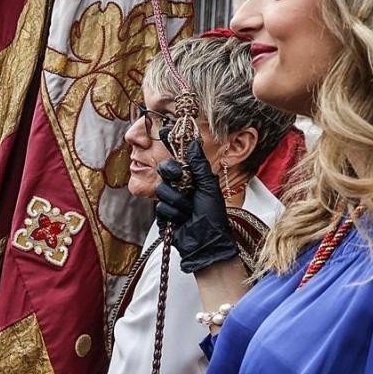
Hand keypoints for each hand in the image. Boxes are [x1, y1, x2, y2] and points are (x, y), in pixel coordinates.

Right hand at [155, 139, 239, 273]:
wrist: (205, 241)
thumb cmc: (212, 216)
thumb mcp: (209, 187)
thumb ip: (199, 165)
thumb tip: (194, 143)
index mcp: (191, 178)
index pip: (177, 159)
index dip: (171, 146)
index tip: (165, 131)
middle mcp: (179, 187)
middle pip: (164, 171)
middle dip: (173, 175)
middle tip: (180, 180)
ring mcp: (169, 201)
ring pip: (161, 190)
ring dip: (177, 201)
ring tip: (189, 211)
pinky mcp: (162, 215)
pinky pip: (160, 208)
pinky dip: (173, 214)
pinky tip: (181, 221)